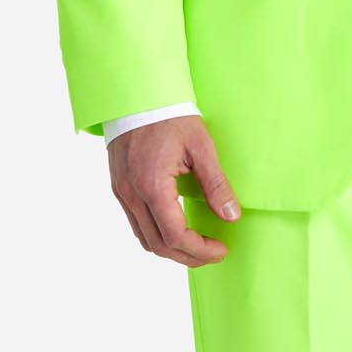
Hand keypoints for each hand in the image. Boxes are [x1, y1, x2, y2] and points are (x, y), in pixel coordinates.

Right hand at [108, 114, 240, 265]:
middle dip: (188, 256)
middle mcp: (132, 195)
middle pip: (158, 245)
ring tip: (198, 246)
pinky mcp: (119, 188)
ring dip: (172, 250)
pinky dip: (157, 235)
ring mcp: (122, 193)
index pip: (175, 235)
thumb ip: (216, 183)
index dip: (200, 250)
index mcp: (152, 185)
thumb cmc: (169, 115)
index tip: (220, 250)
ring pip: (145, 239)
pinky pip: (136, 224)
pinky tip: (176, 229)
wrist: (137, 95)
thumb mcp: (200, 145)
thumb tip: (231, 216)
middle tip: (213, 254)